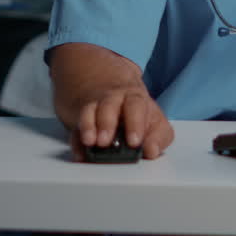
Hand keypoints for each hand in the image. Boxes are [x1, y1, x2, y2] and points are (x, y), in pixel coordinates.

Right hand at [50, 42, 174, 161]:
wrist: (107, 80)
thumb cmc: (135, 109)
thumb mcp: (155, 119)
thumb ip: (159, 137)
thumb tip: (152, 151)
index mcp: (134, 98)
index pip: (135, 106)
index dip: (135, 123)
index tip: (135, 142)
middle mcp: (113, 99)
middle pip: (109, 106)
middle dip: (107, 124)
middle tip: (105, 142)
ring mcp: (94, 107)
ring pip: (89, 112)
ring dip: (88, 128)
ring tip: (90, 142)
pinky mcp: (81, 118)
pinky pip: (75, 128)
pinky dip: (76, 142)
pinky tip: (80, 154)